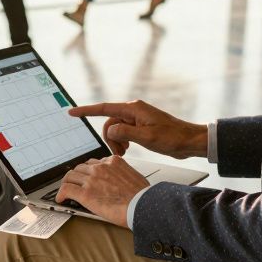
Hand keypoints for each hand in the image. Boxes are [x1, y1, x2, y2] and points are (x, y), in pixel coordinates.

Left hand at [56, 156, 149, 228]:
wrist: (142, 206)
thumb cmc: (142, 196)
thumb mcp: (134, 176)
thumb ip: (123, 174)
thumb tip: (120, 180)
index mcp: (113, 161)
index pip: (94, 162)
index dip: (89, 171)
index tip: (87, 177)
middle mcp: (101, 167)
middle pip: (80, 168)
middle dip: (77, 177)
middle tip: (76, 184)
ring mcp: (91, 179)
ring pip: (70, 176)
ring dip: (68, 183)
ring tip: (66, 191)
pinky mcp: (85, 193)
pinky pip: (66, 189)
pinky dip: (61, 194)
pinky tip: (61, 199)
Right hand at [69, 100, 206, 159]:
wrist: (189, 141)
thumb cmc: (173, 137)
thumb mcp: (147, 138)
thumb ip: (126, 133)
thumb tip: (111, 130)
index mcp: (133, 109)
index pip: (104, 108)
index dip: (86, 111)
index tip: (72, 112)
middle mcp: (133, 111)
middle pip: (109, 123)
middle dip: (110, 138)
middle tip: (120, 152)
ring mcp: (137, 119)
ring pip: (115, 130)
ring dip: (116, 142)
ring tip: (125, 152)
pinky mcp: (140, 127)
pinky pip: (123, 133)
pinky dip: (122, 142)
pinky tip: (128, 150)